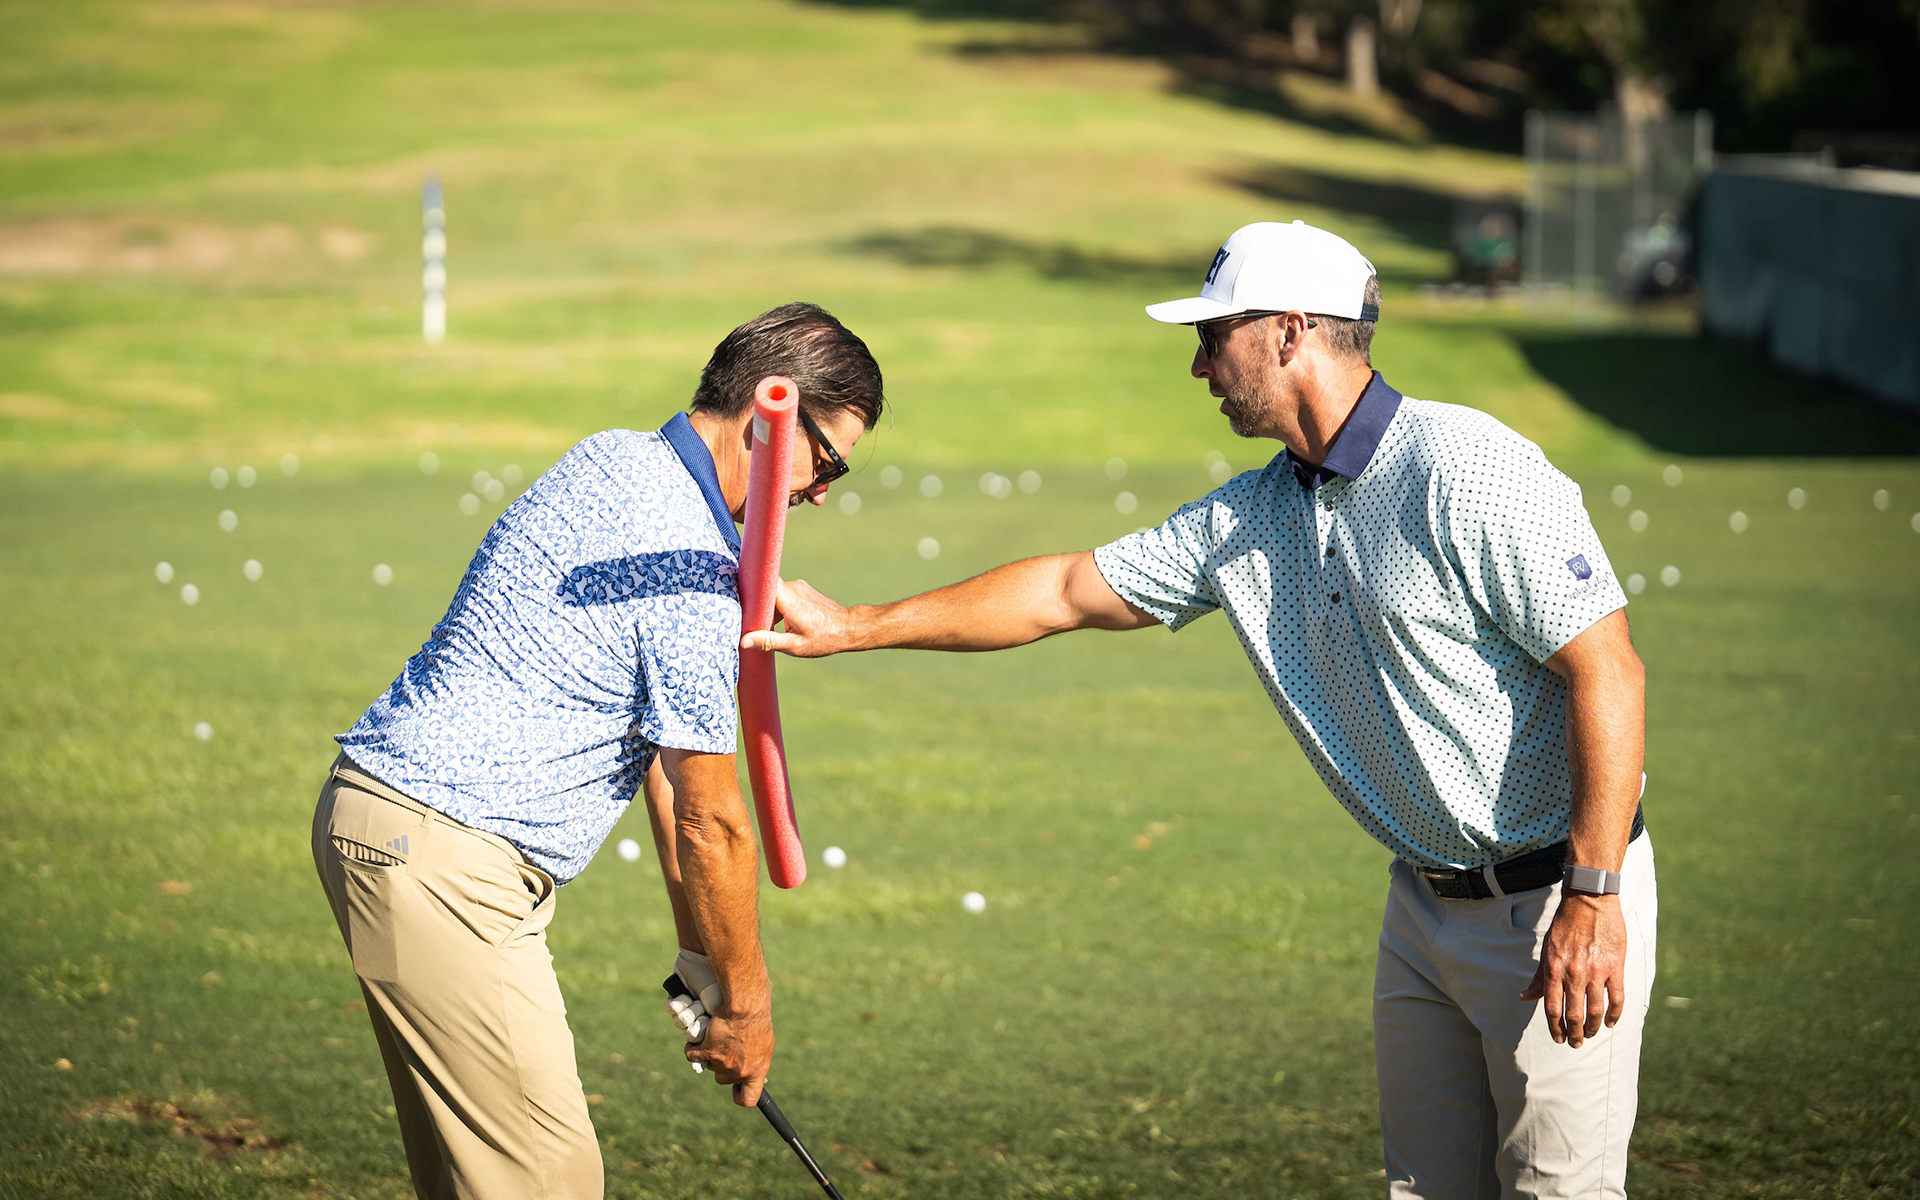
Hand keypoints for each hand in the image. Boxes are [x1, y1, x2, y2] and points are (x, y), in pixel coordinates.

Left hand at [664, 949, 724, 1043]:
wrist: (708, 965)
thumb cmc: (721, 990)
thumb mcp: (725, 1015)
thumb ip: (718, 1034)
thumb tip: (709, 1057)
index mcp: (716, 1020)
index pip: (703, 1041)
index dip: (699, 1042)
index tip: (700, 1050)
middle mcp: (702, 1013)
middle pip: (689, 1034)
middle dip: (694, 1026)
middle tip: (702, 1015)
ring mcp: (689, 1004)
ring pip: (678, 1022)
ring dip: (687, 1013)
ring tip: (695, 1002)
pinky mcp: (677, 994)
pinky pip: (671, 1009)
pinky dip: (678, 1003)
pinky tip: (686, 995)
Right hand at [686, 1000, 773, 1106]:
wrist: (746, 1007)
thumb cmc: (758, 1022)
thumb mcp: (765, 1046)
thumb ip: (757, 1063)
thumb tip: (760, 1077)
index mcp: (756, 1072)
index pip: (748, 1099)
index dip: (739, 1096)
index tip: (735, 1087)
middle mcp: (739, 1072)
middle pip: (723, 1079)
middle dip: (722, 1066)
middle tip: (725, 1048)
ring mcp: (722, 1064)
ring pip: (709, 1065)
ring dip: (709, 1053)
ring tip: (715, 1036)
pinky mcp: (708, 1051)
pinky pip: (693, 1055)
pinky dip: (692, 1049)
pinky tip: (694, 1042)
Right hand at [740, 579, 850, 656]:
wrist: (849, 628)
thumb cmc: (824, 639)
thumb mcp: (794, 645)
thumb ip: (768, 642)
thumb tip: (743, 641)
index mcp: (789, 600)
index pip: (763, 581)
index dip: (747, 584)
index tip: (734, 592)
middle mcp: (793, 587)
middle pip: (764, 589)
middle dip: (754, 604)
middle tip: (745, 620)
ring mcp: (798, 586)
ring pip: (772, 593)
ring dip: (766, 608)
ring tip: (763, 627)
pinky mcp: (801, 590)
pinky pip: (781, 594)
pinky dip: (776, 607)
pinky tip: (777, 624)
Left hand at [1520, 892, 1626, 1047]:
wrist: (1588, 901)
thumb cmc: (1565, 925)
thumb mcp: (1546, 949)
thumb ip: (1539, 976)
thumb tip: (1524, 997)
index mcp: (1554, 969)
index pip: (1551, 1008)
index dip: (1554, 1028)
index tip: (1558, 1038)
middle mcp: (1574, 974)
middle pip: (1574, 1015)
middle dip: (1574, 1034)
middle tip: (1575, 1043)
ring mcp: (1596, 972)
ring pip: (1595, 1011)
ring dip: (1592, 1028)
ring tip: (1590, 1035)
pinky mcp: (1615, 967)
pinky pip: (1616, 998)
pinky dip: (1614, 1014)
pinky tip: (1609, 1023)